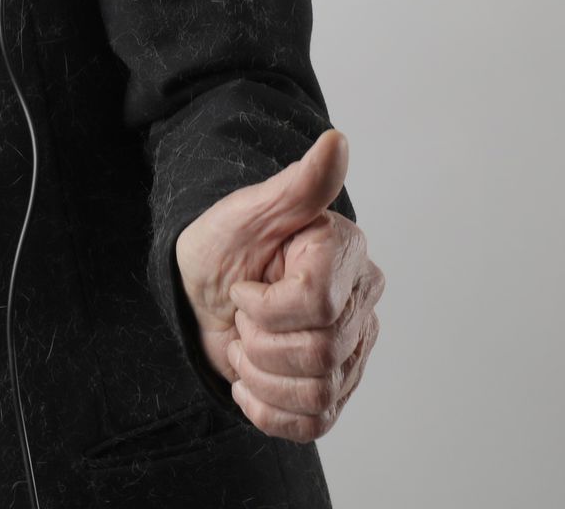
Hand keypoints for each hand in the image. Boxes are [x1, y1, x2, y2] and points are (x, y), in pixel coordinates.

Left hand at [173, 129, 384, 441]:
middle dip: (258, 341)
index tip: (244, 287)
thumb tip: (336, 141)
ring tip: (245, 348)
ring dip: (261, 378)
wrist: (204, 288)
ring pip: (319, 393)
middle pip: (319, 352)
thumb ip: (298, 184)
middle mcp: (361, 302)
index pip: (315, 304)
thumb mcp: (248, 210)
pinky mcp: (336, 386)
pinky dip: (270, 412)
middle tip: (241, 319)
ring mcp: (354, 349)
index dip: (265, 306)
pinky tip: (251, 384)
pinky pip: (315, 423)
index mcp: (345, 253)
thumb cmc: (223, 243)